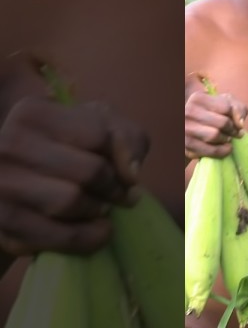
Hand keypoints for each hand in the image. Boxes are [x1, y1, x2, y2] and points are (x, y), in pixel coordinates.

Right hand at [0, 96, 148, 255]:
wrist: (20, 187)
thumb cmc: (70, 149)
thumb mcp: (101, 129)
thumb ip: (127, 139)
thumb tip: (131, 174)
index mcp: (33, 112)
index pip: (99, 135)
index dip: (122, 158)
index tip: (126, 172)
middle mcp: (7, 144)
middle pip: (89, 171)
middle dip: (114, 189)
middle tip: (120, 196)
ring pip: (72, 202)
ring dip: (99, 211)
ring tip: (103, 209)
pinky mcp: (2, 223)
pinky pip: (59, 236)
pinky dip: (89, 238)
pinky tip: (99, 232)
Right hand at [184, 75, 247, 159]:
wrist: (192, 131)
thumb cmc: (213, 115)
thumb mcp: (225, 105)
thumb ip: (238, 109)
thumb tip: (240, 124)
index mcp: (198, 98)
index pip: (226, 107)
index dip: (236, 117)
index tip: (237, 123)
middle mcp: (188, 111)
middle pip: (222, 122)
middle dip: (233, 130)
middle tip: (234, 133)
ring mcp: (185, 129)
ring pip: (215, 135)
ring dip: (227, 139)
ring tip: (227, 139)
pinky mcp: (187, 146)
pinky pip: (211, 150)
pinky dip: (223, 151)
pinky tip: (226, 148)